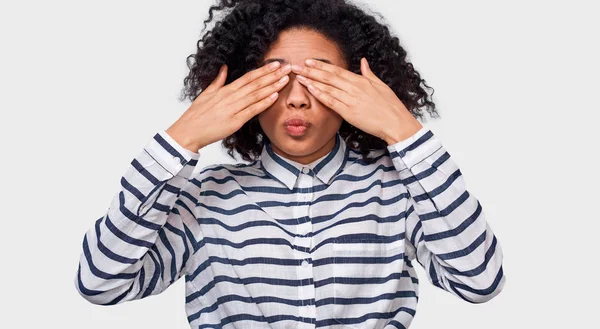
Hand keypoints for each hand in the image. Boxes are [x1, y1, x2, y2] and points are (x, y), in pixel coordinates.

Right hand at [166, 61, 291, 151]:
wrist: (188, 131)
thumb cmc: (196, 115)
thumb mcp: (206, 94)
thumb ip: (218, 81)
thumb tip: (224, 68)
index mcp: (225, 90)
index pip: (248, 77)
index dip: (263, 70)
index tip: (276, 64)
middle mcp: (230, 97)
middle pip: (255, 83)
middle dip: (273, 75)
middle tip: (287, 67)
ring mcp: (233, 109)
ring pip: (256, 95)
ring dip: (272, 86)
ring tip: (285, 79)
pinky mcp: (234, 121)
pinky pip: (252, 110)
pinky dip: (263, 102)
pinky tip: (274, 96)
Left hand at [292, 57, 422, 143]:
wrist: (396, 122)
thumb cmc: (391, 106)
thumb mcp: (381, 85)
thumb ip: (369, 74)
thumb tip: (363, 62)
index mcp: (361, 81)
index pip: (337, 70)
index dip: (322, 66)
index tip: (309, 61)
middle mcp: (354, 87)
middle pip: (329, 76)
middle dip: (311, 70)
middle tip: (297, 66)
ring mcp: (351, 99)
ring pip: (328, 87)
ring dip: (312, 80)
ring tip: (299, 76)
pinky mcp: (349, 112)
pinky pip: (331, 101)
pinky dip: (320, 94)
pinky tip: (310, 89)